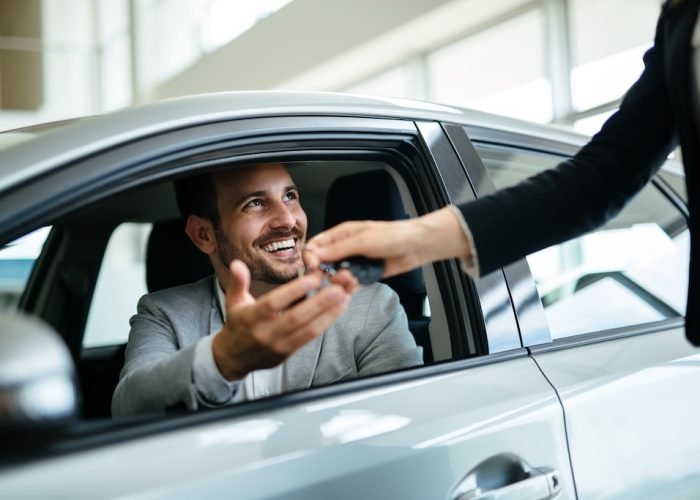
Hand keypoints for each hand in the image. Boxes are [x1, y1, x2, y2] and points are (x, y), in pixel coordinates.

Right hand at [211, 260, 352, 380]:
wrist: (234, 358)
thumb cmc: (238, 324)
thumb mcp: (234, 301)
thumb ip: (238, 282)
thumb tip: (237, 263)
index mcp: (251, 317)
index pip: (274, 303)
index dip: (294, 291)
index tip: (313, 278)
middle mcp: (266, 332)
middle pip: (296, 318)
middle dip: (319, 303)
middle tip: (337, 288)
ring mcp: (279, 345)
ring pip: (308, 330)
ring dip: (328, 313)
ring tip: (344, 297)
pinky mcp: (289, 353)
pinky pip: (310, 338)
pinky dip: (325, 323)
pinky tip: (337, 310)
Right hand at [305, 207, 470, 277]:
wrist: (416, 246)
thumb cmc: (392, 236)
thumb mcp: (362, 240)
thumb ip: (338, 249)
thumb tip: (314, 254)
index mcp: (341, 235)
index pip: (315, 246)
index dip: (311, 258)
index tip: (314, 268)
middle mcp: (345, 249)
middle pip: (323, 264)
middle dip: (326, 273)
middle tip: (336, 278)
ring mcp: (354, 263)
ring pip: (336, 277)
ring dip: (340, 282)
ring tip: (352, 280)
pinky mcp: (364, 275)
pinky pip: (350, 285)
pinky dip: (350, 288)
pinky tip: (355, 286)